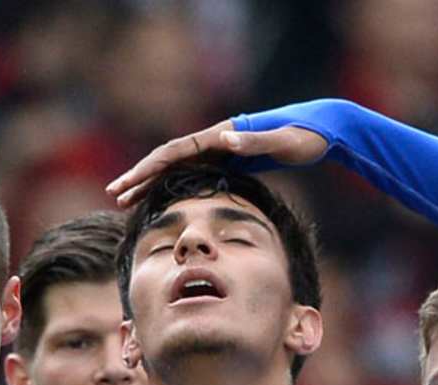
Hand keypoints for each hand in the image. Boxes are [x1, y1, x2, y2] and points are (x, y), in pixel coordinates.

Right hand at [105, 120, 327, 206]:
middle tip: (114, 196)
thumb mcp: (282, 142)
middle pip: (168, 159)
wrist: (323, 129)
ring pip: (177, 168)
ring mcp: (222, 149)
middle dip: (139, 177)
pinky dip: (174, 186)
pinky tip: (162, 200)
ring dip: (151, 183)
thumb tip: (223, 139)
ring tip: (126, 201)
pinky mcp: (230, 160)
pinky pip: (194, 174)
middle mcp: (216, 139)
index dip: (148, 169)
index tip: (127, 184)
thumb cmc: (306, 136)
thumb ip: (254, 142)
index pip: (175, 152)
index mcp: (222, 135)